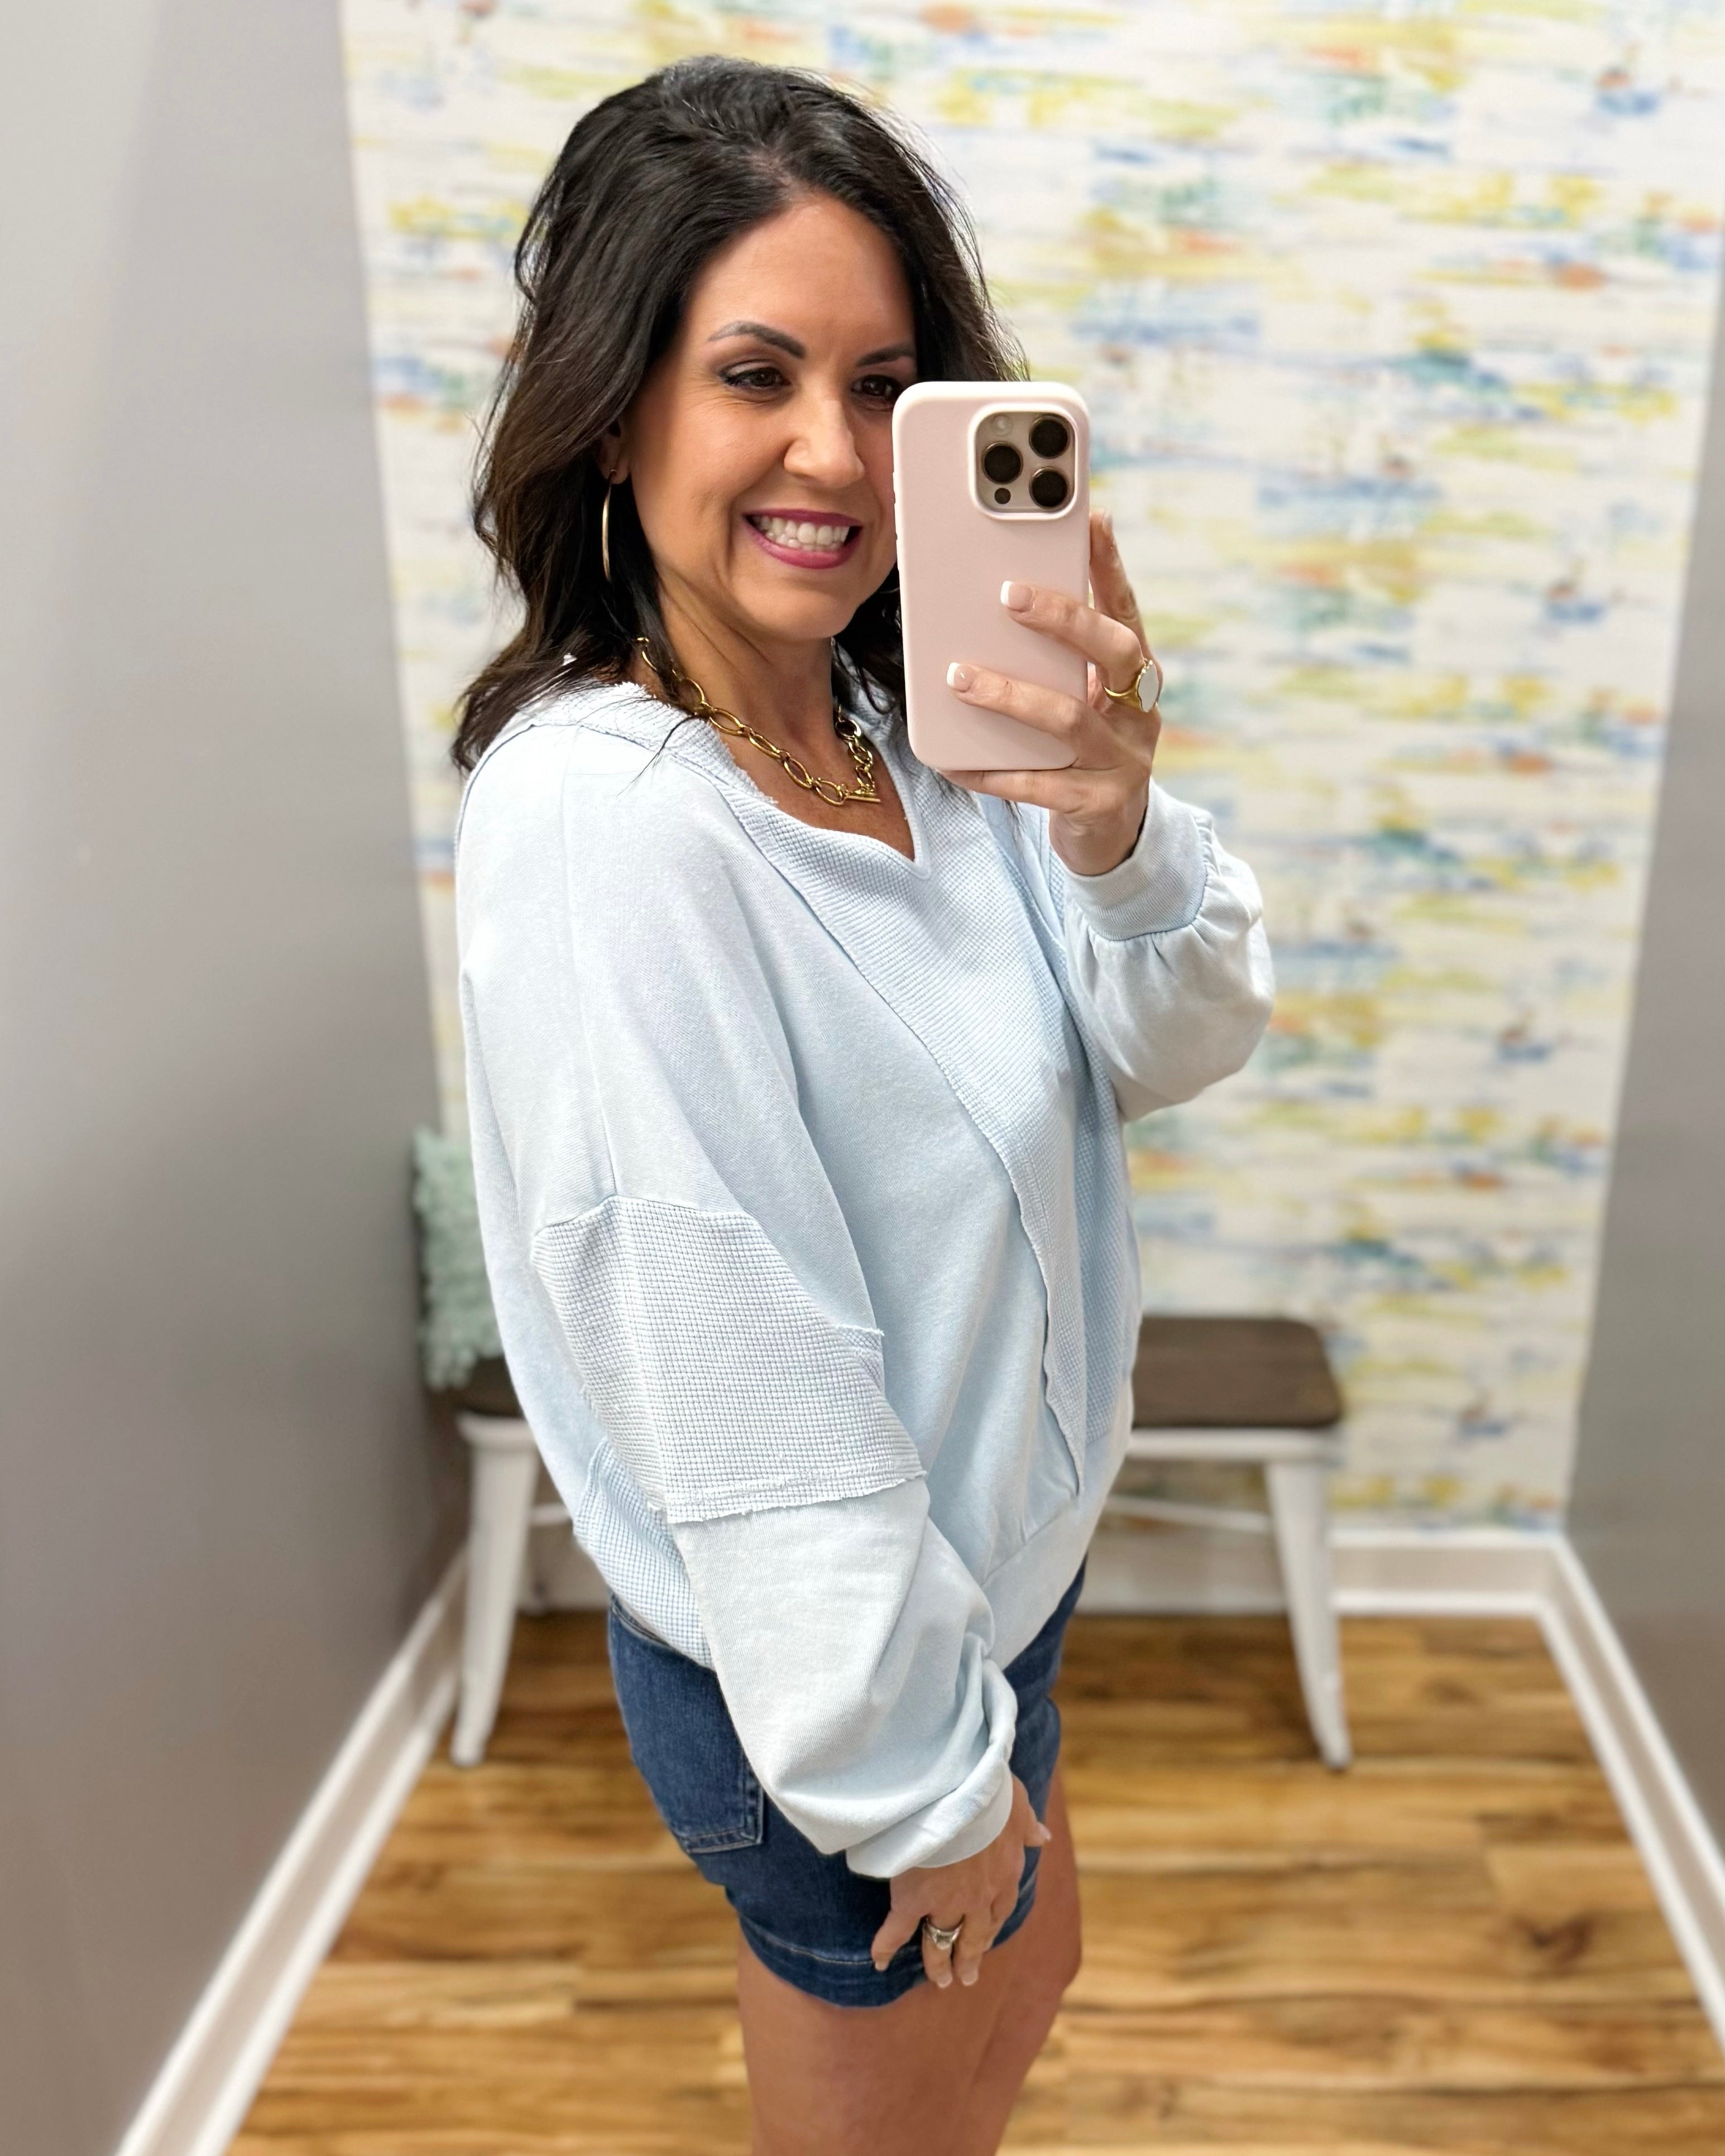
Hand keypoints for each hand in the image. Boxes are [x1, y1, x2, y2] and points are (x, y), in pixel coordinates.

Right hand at [868, 1775, 1051, 1990]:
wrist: (956, 1792)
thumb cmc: (989, 1792)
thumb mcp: (1016, 1805)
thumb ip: (1027, 1825)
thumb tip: (1043, 1836)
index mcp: (1004, 1874)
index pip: (999, 1910)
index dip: (990, 1929)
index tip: (985, 1942)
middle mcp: (978, 1897)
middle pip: (973, 1936)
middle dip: (968, 1957)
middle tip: (964, 1978)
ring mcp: (945, 1901)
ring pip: (941, 1939)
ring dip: (938, 1962)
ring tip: (939, 1980)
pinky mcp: (914, 1899)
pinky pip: (898, 1930)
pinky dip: (887, 1947)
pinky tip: (880, 1961)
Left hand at [943, 511, 1161, 876]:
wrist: (1112, 835)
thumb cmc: (1082, 749)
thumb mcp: (1080, 697)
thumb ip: (1056, 659)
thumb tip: (995, 601)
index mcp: (1136, 676)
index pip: (1127, 610)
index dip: (1112, 566)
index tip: (1093, 520)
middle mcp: (1140, 712)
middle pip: (1113, 651)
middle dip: (1063, 618)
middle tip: (1008, 595)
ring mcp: (1123, 760)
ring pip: (1069, 718)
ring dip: (1010, 694)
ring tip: (959, 676)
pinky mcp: (1097, 804)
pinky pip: (1037, 785)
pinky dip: (991, 770)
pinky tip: (953, 761)